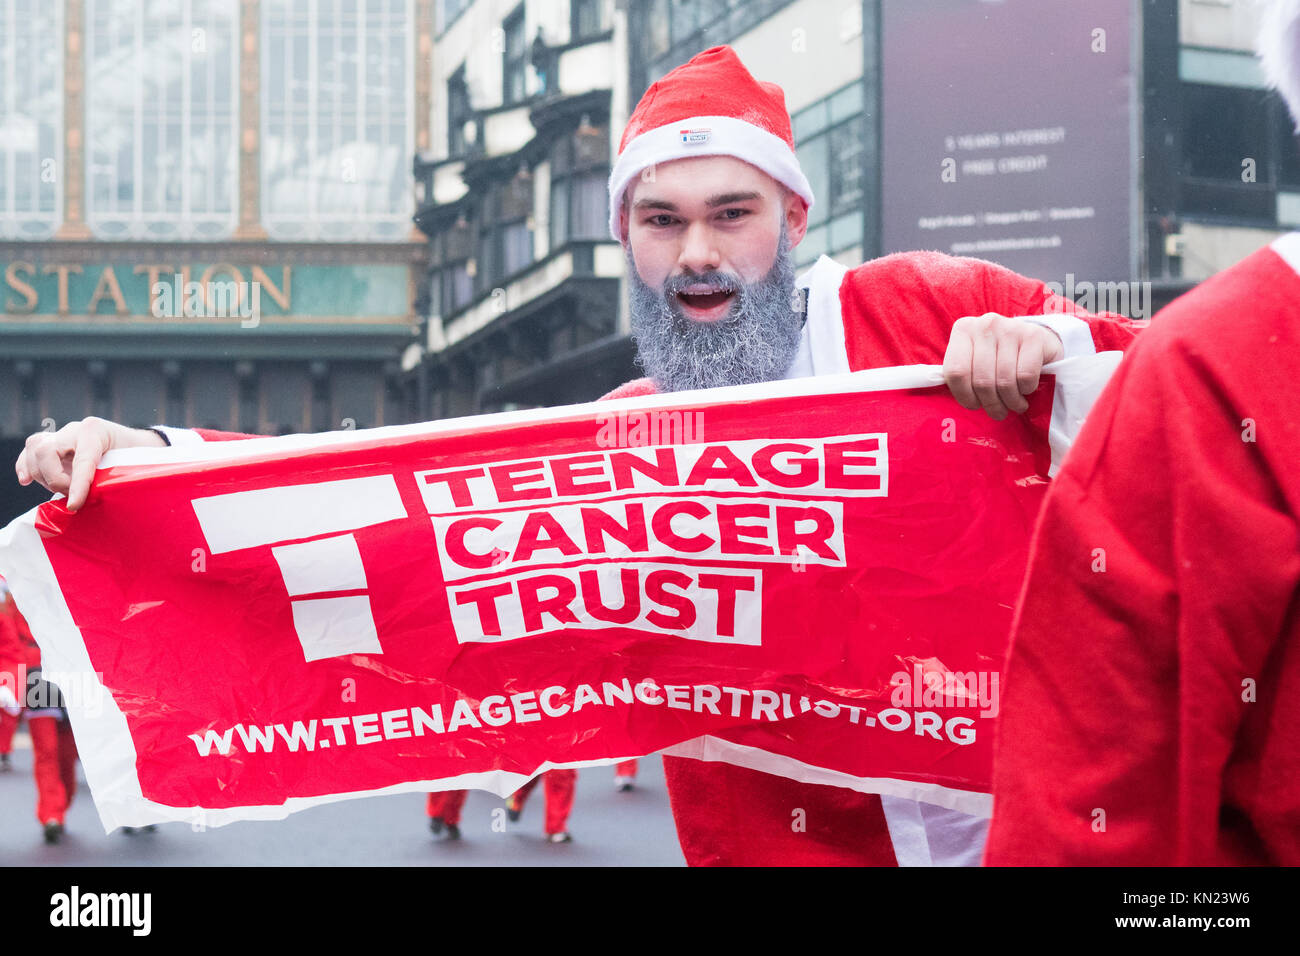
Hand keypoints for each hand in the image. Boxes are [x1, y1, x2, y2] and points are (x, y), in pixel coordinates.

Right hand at [14, 417, 165, 511]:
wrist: (133, 443)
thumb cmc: (134, 455)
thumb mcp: (130, 463)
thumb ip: (112, 477)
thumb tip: (91, 501)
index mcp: (96, 431)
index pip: (82, 460)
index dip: (77, 485)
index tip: (74, 505)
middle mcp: (74, 430)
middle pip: (46, 451)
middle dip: (56, 480)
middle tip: (72, 496)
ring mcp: (61, 435)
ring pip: (34, 451)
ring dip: (43, 477)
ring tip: (63, 490)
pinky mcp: (52, 443)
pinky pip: (29, 452)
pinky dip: (25, 467)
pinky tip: (26, 481)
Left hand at [942, 313, 1063, 419]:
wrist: (1039, 342)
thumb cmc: (1000, 358)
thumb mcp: (975, 361)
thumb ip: (962, 374)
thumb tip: (947, 404)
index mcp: (963, 330)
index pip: (955, 371)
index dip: (964, 396)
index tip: (975, 405)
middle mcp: (985, 324)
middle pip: (981, 380)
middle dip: (990, 404)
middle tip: (998, 412)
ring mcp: (1010, 328)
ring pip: (1004, 381)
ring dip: (1010, 402)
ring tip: (1015, 405)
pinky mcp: (1034, 336)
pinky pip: (1025, 376)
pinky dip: (1026, 389)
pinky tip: (1027, 389)